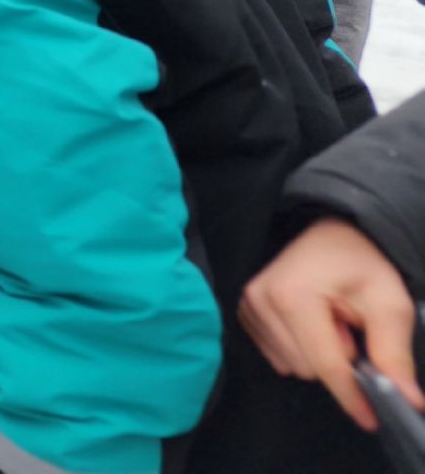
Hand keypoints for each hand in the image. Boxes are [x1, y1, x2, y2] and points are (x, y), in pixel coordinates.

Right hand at [241, 217, 423, 429]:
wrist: (332, 234)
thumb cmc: (361, 263)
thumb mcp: (389, 303)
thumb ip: (394, 353)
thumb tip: (407, 399)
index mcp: (293, 295)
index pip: (324, 363)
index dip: (351, 395)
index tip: (371, 420)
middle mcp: (261, 301)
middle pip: (308, 368)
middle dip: (338, 359)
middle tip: (351, 327)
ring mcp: (248, 306)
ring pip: (293, 366)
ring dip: (320, 354)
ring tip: (332, 322)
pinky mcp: (245, 313)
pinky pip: (278, 356)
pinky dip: (302, 349)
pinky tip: (312, 324)